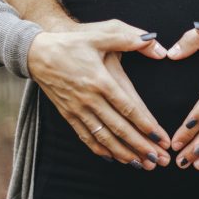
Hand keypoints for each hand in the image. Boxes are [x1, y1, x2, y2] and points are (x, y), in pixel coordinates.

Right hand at [27, 19, 170, 169]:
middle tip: (159, 160)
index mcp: (100, 81)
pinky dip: (101, 150)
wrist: (37, 53)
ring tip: (142, 164)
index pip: (129, 109)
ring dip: (124, 153)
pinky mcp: (68, 115)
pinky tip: (114, 158)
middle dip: (141, 147)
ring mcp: (78, 110)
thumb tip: (158, 46)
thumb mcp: (101, 33)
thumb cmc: (72, 43)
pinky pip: (86, 137)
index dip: (147, 126)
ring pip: (104, 138)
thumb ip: (131, 39)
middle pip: (120, 129)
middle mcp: (90, 99)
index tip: (162, 139)